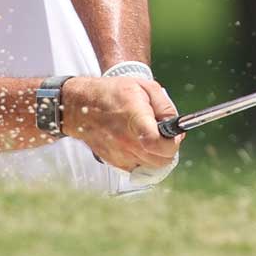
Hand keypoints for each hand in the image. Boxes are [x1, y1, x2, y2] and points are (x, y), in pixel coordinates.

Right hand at [61, 75, 181, 173]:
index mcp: (135, 119)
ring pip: (153, 167)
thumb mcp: (144, 87)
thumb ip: (165, 106)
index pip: (159, 143)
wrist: (79, 106)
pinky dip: (144, 159)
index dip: (173, 141)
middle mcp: (127, 141)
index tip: (173, 132)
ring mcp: (120, 154)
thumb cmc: (112, 93)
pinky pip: (139, 168)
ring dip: (158, 155)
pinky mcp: (115, 162)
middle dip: (169, 148)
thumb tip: (176, 125)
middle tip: (164, 134)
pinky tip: (139, 144)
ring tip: (151, 137)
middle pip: (162, 160)